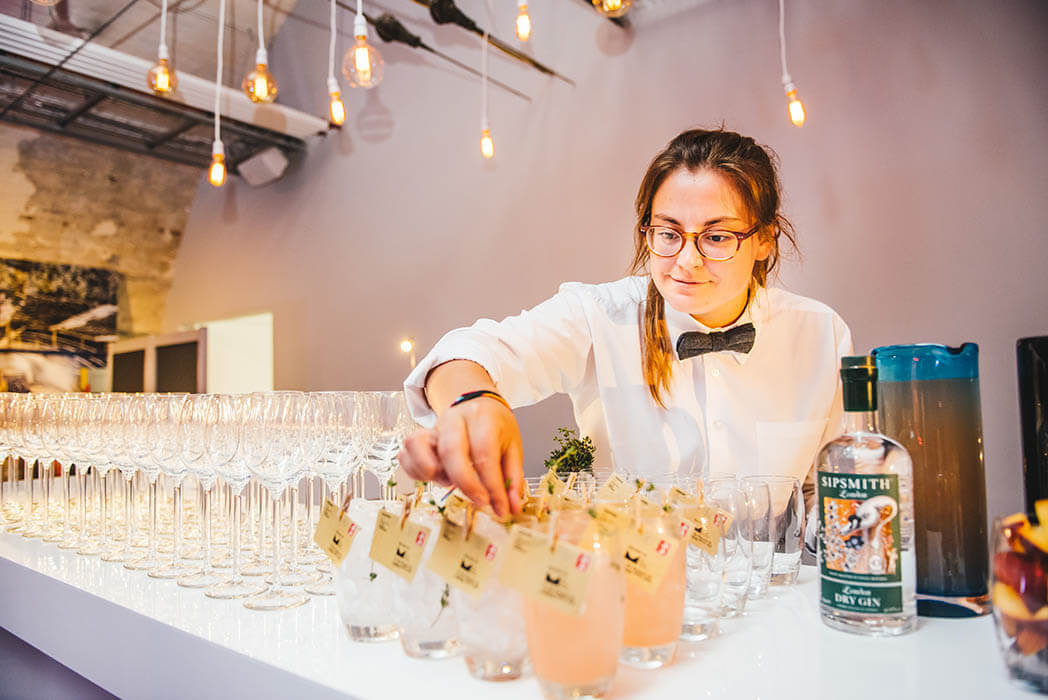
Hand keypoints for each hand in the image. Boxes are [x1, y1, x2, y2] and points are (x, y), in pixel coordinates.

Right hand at [397, 397, 523, 517]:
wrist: (478, 406)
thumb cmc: (494, 427)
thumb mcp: (512, 448)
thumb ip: (512, 479)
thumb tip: (512, 507)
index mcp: (482, 418)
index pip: (484, 453)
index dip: (491, 484)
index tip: (499, 505)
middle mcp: (454, 419)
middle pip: (451, 450)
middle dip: (466, 483)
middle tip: (480, 501)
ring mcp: (432, 427)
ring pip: (418, 447)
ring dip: (433, 474)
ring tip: (450, 482)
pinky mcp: (418, 437)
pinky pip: (405, 455)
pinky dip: (416, 472)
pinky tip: (435, 477)